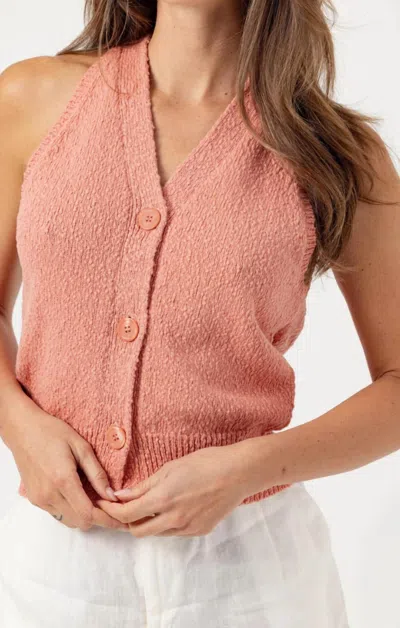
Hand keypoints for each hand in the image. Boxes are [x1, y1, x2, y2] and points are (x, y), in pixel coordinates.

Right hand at [2, 395, 128, 531]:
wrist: (23, 430)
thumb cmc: (53, 433)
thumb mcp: (82, 447)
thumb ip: (97, 474)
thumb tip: (112, 495)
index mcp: (63, 480)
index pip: (88, 514)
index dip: (107, 520)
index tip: (121, 521)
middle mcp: (49, 494)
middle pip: (80, 522)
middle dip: (98, 519)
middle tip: (111, 507)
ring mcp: (40, 499)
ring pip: (69, 521)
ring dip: (84, 516)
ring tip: (96, 501)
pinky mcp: (35, 499)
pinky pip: (58, 514)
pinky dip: (71, 511)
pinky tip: (79, 496)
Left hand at [96, 443, 257, 536]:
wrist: (239, 473)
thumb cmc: (206, 462)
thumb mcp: (171, 467)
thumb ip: (145, 485)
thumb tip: (122, 495)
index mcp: (164, 499)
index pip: (127, 514)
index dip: (111, 510)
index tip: (104, 503)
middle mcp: (173, 519)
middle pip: (137, 531)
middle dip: (126, 521)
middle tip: (124, 507)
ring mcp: (187, 528)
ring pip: (156, 533)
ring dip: (147, 522)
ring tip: (149, 506)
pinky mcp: (199, 531)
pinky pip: (174, 532)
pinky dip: (166, 523)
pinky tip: (173, 507)